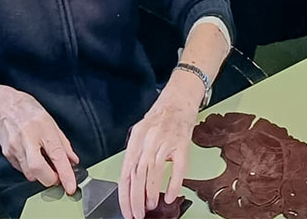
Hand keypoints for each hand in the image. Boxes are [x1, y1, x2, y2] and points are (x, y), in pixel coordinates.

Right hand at [0, 88, 78, 193]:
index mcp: (43, 128)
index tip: (70, 187)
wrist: (3, 106)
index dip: (65, 174)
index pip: (56, 155)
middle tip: (56, 175)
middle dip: (49, 178)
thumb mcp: (51, 122)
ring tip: (42, 161)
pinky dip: (29, 168)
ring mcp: (15, 147)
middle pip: (38, 170)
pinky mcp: (7, 154)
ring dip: (39, 174)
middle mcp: (27, 138)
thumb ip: (63, 143)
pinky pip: (21, 169)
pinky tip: (30, 156)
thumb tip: (72, 160)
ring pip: (29, 174)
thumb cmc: (28, 110)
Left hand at [118, 72, 199, 218]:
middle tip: (136, 214)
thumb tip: (131, 184)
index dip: (124, 194)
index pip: (126, 171)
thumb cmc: (160, 119)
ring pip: (153, 171)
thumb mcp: (142, 133)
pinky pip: (177, 168)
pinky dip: (172, 184)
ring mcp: (165, 141)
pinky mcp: (182, 144)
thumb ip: (136, 155)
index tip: (126, 210)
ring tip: (149, 206)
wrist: (179, 100)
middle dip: (135, 198)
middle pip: (137, 173)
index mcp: (136, 138)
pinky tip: (170, 196)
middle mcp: (148, 139)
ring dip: (150, 192)